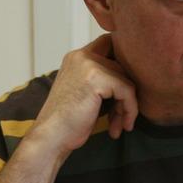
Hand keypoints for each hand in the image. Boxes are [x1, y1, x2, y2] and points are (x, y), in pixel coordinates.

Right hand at [29, 34, 137, 158]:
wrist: (50, 138)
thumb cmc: (67, 122)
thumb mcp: (85, 93)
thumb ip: (102, 79)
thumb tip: (132, 78)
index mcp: (77, 57)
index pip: (110, 44)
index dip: (123, 64)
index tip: (125, 91)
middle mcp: (81, 56)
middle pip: (122, 66)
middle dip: (126, 94)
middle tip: (120, 118)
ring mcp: (88, 64)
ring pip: (127, 80)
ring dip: (127, 106)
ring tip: (119, 125)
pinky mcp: (96, 78)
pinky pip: (127, 90)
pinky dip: (129, 110)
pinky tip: (121, 126)